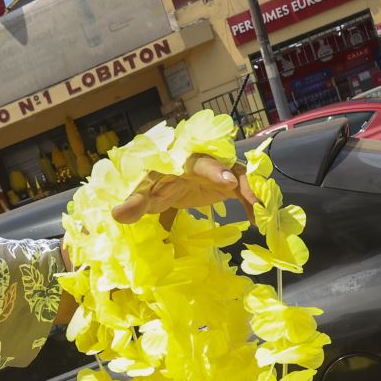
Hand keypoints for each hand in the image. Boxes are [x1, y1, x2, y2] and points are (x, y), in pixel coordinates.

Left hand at [110, 153, 255, 225]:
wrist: (163, 181)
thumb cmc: (153, 182)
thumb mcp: (144, 193)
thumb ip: (134, 202)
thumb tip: (117, 215)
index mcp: (183, 160)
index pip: (200, 162)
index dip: (215, 170)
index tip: (229, 182)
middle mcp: (205, 162)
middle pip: (227, 165)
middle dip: (242, 179)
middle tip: (255, 197)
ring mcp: (217, 172)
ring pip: (240, 177)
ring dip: (253, 192)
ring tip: (263, 212)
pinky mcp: (225, 184)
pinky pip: (242, 191)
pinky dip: (250, 204)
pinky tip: (256, 220)